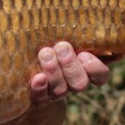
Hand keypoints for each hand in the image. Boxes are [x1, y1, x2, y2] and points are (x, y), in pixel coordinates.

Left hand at [0, 42, 118, 124]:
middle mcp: (71, 84)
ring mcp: (54, 93)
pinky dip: (40, 88)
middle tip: (61, 47)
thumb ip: (80, 33)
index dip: (95, 67)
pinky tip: (37, 78)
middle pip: (79, 83)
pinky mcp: (37, 99)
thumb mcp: (65, 37)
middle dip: (71, 66)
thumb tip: (103, 26)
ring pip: (61, 90)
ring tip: (45, 53)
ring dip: (54, 71)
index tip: (84, 53)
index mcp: (84, 70)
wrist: (21, 75)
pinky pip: (40, 98)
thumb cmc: (49, 44)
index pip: (99, 75)